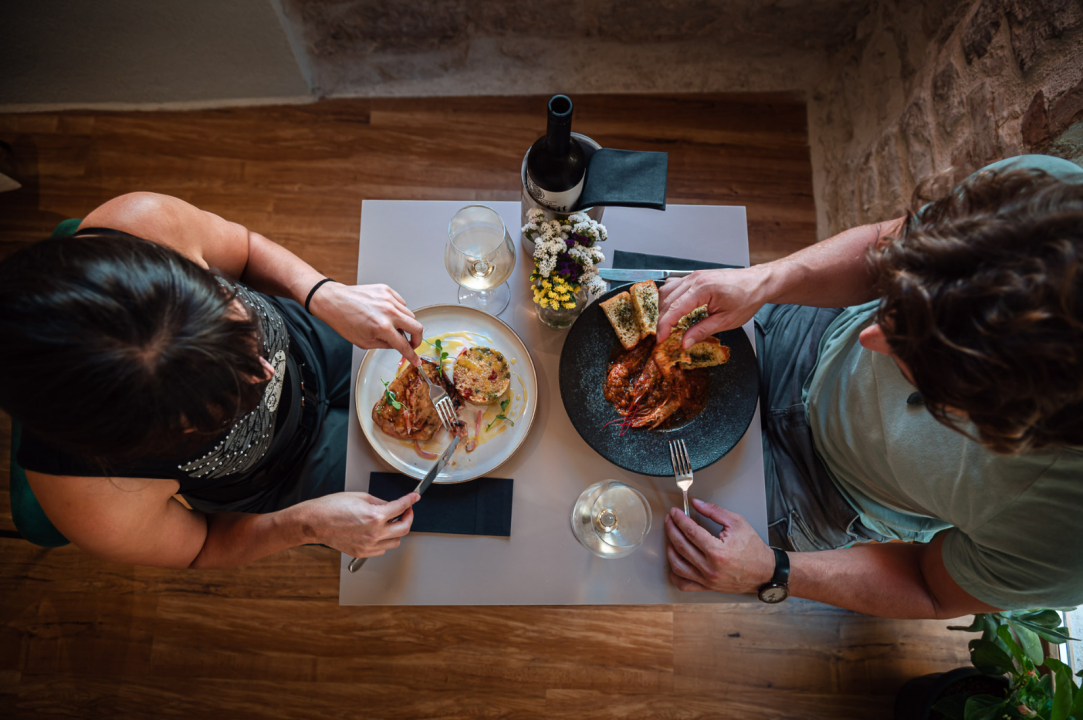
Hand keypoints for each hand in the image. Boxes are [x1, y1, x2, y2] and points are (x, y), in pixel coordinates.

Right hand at [304, 491, 419, 557]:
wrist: (315, 522)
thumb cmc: (332, 507)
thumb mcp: (360, 496)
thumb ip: (380, 502)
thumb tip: (391, 506)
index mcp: (375, 516)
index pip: (401, 508)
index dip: (410, 501)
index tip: (414, 498)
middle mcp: (374, 533)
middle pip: (404, 529)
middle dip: (409, 518)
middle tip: (406, 511)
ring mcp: (368, 546)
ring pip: (395, 542)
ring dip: (397, 531)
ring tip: (392, 522)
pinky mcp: (361, 553)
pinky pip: (382, 549)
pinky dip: (385, 541)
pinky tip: (380, 533)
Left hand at [311, 282, 423, 364]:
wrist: (334, 301)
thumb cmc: (344, 321)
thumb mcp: (364, 342)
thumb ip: (385, 345)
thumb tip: (398, 344)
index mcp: (382, 327)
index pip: (404, 345)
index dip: (412, 356)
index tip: (416, 360)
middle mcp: (388, 312)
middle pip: (417, 327)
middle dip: (417, 339)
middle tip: (412, 343)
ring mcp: (389, 299)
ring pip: (410, 315)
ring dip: (407, 324)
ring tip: (394, 327)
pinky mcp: (386, 290)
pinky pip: (401, 303)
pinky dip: (399, 311)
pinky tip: (389, 314)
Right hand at [657, 267, 770, 347]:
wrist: (758, 282)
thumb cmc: (747, 298)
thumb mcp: (726, 321)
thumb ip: (702, 331)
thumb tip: (685, 342)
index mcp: (703, 288)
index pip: (675, 309)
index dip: (664, 326)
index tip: (661, 339)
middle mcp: (695, 279)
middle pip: (667, 300)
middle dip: (662, 320)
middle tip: (665, 336)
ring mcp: (694, 275)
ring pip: (667, 291)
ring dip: (664, 308)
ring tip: (669, 324)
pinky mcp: (695, 276)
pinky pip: (674, 285)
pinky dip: (670, 298)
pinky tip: (674, 309)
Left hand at [664, 498, 774, 593]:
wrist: (765, 571)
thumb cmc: (753, 548)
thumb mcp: (737, 522)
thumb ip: (714, 511)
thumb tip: (696, 504)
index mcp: (717, 550)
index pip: (690, 531)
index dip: (679, 519)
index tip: (674, 512)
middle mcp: (710, 567)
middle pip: (680, 546)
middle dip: (671, 529)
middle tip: (669, 520)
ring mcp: (707, 579)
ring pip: (678, 565)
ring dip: (670, 550)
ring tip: (671, 538)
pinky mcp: (708, 587)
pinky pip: (684, 584)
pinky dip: (675, 574)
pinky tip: (675, 562)